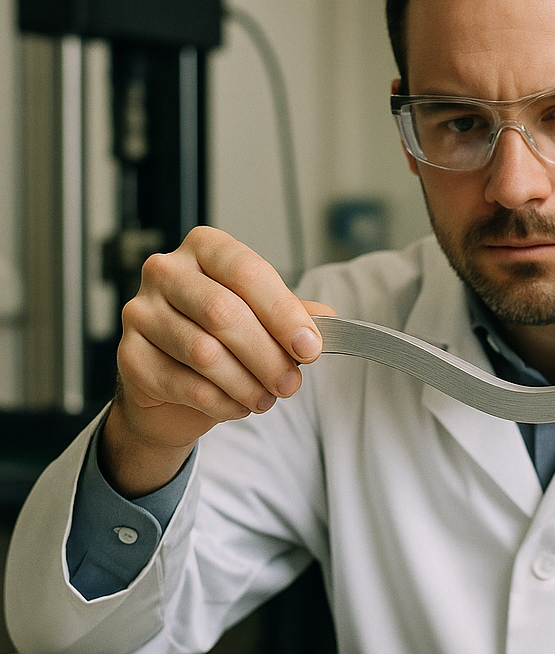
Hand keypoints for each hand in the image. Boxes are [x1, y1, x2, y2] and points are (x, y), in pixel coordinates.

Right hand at [101, 226, 335, 498]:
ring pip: (204, 353)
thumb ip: (293, 315)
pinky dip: (222, 402)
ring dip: (246, 383)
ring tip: (266, 397)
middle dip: (267, 356)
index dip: (283, 313)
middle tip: (290, 383)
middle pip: (224, 313)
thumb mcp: (262, 319)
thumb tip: (326, 320)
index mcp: (205, 248)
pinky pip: (185, 384)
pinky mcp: (129, 355)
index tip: (310, 347)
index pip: (247, 271)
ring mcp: (141, 312)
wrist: (172, 386)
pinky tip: (238, 405)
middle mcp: (166, 271)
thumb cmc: (221, 338)